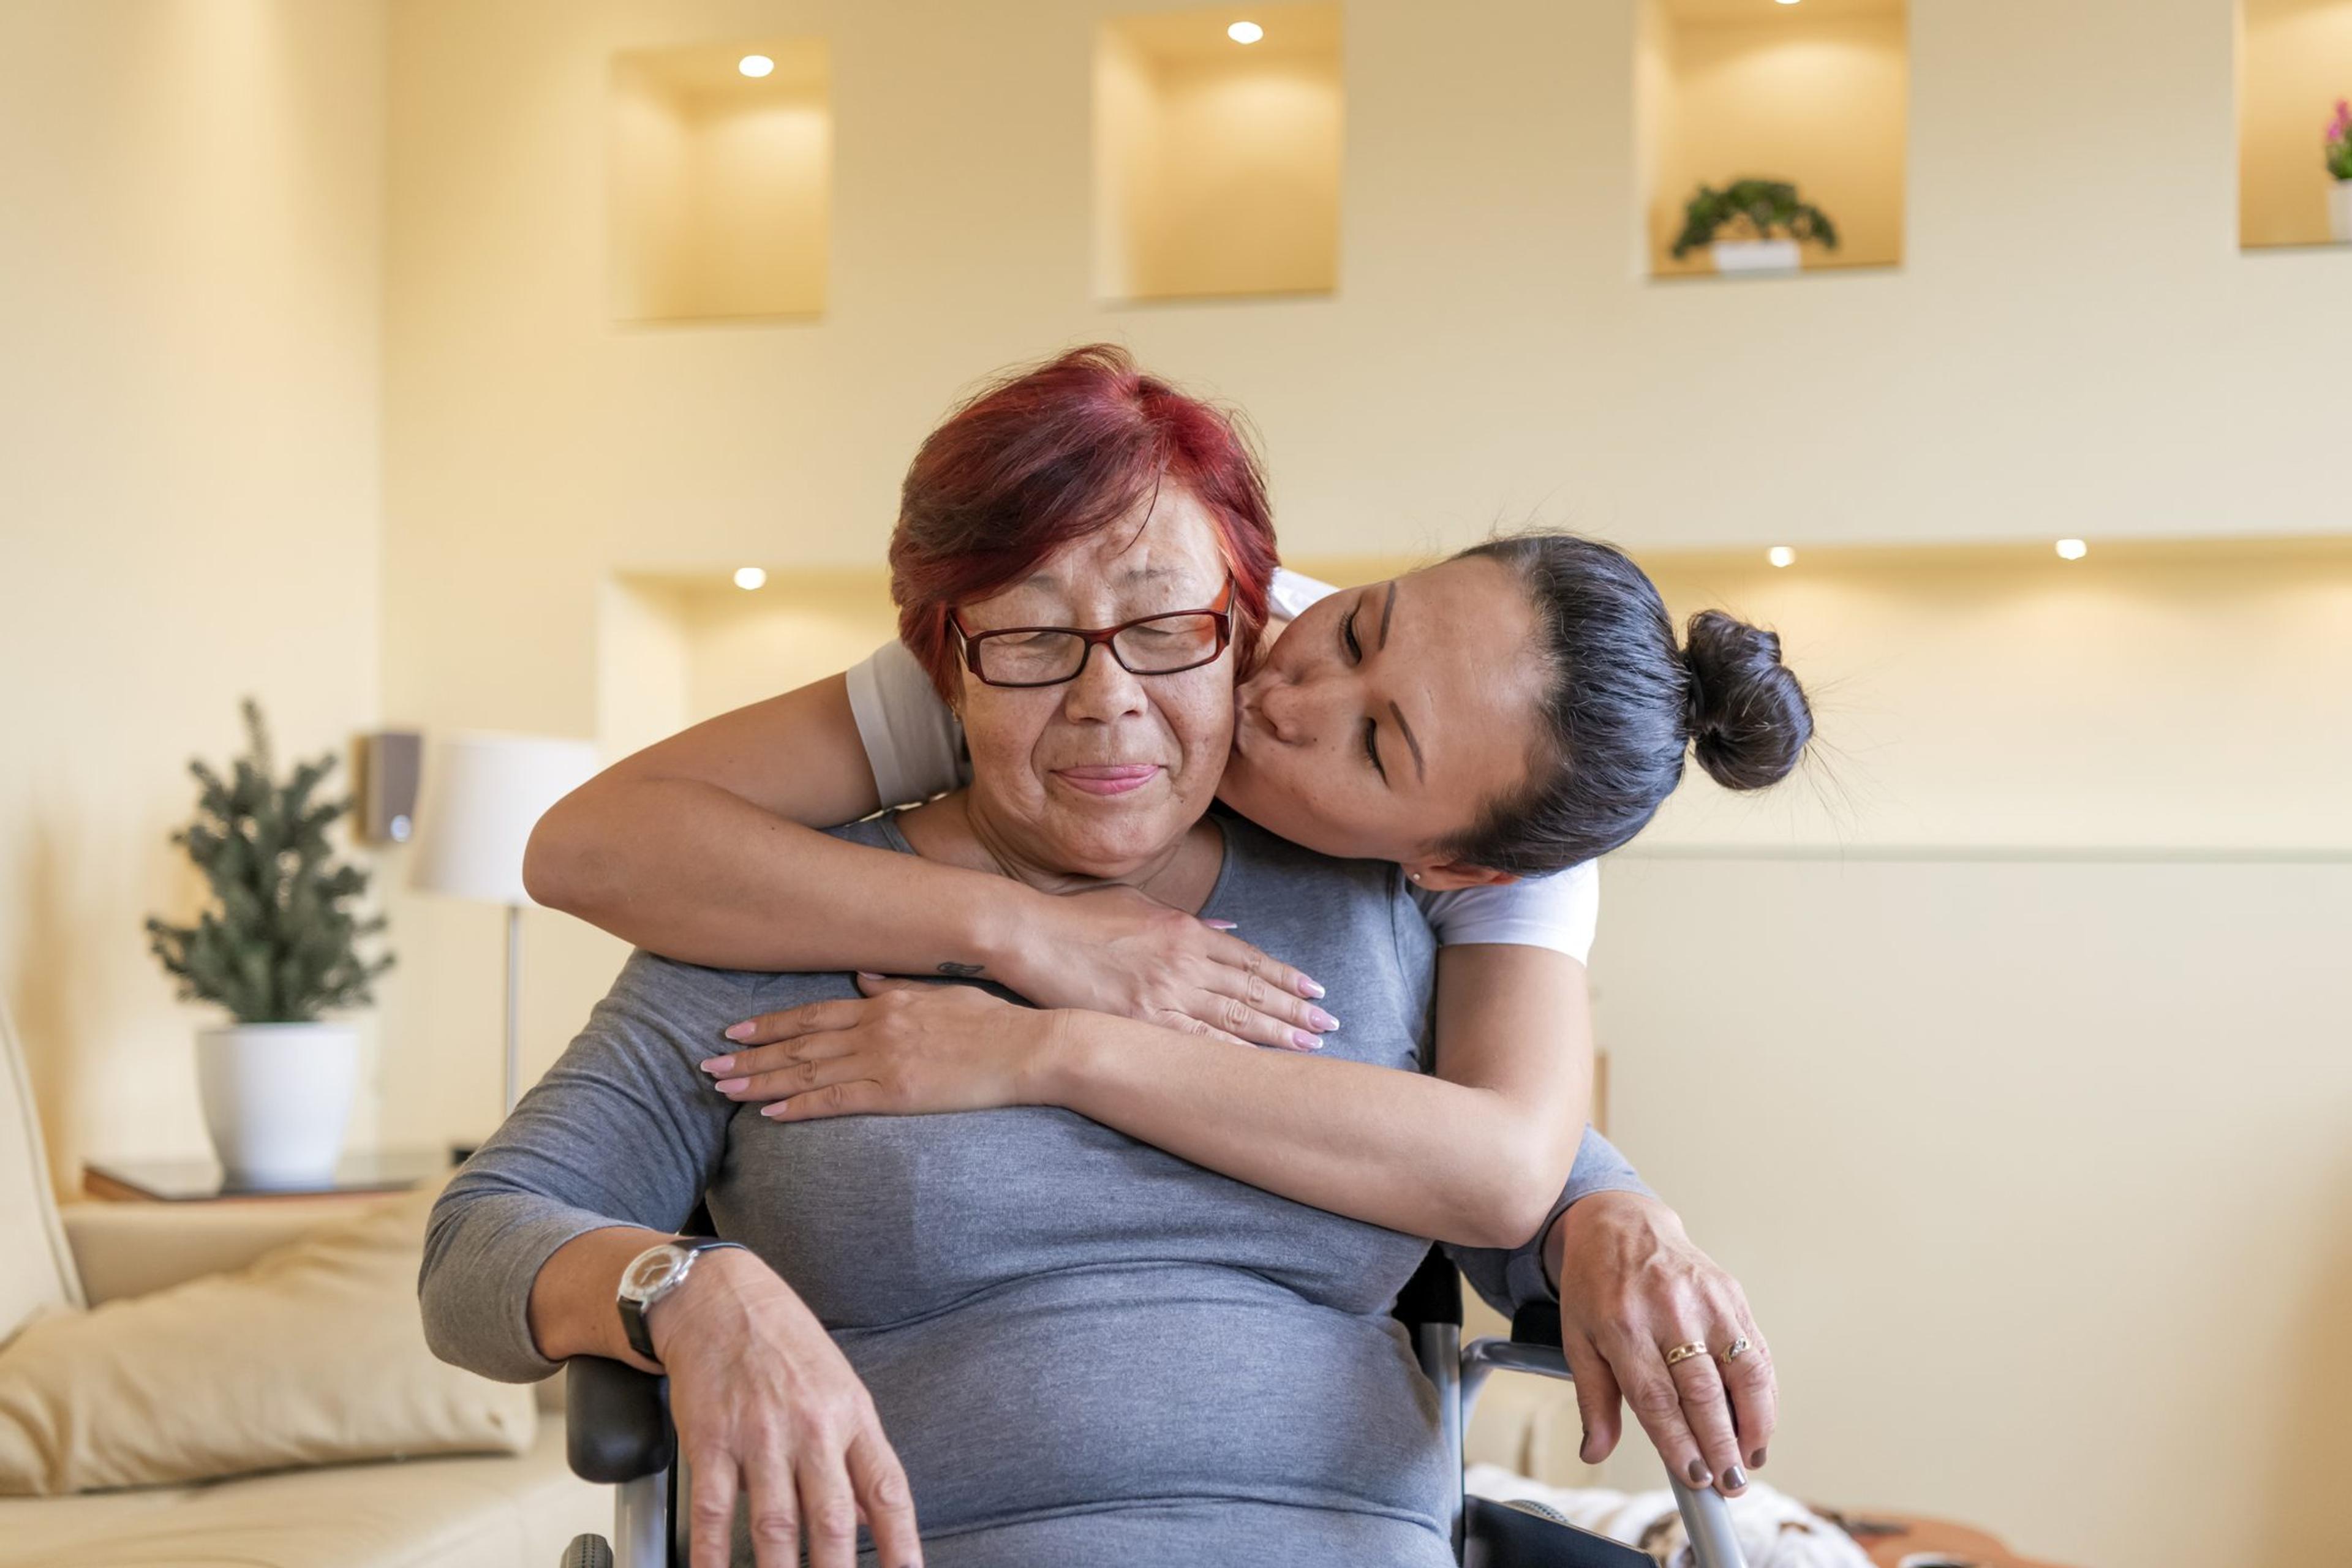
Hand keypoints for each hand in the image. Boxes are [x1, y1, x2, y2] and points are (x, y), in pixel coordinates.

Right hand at [650, 1248, 920, 1567]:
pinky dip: (713, 1554)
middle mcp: (812, 1428)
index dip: (901, 1542)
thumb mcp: (840, 1388)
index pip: (887, 1490)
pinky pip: (714, 1510)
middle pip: (832, 1517)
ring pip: (776, 1524)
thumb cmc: (785, 1343)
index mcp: (853, 1416)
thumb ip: (856, 1456)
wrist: (720, 1298)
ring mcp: (760, 1436)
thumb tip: (871, 1519)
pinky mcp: (712, 1440)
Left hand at [705, 976, 1060, 1119]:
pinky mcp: (897, 1093)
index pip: (813, 1014)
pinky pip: (836, 1100)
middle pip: (798, 1043)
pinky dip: (799, 1106)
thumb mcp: (941, 992)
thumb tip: (861, 975)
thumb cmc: (993, 1022)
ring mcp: (884, 1060)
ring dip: (761, 1081)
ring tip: (723, 1088)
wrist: (1029, 1048)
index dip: (770, 1024)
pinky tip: (770, 1113)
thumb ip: (896, 985)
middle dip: (749, 1054)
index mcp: (885, 1002)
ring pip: (807, 1071)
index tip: (734, 1029)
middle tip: (707, 1064)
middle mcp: (876, 1027)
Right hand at [997, 883, 1335, 1051]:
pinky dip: (1231, 1054)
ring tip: (1310, 1044)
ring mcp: (1164, 993)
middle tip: (1329, 1024)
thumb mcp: (1142, 905)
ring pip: (1234, 1017)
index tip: (1315, 989)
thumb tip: (1229, 931)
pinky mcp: (1141, 1020)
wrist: (1033, 935)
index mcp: (1186, 929)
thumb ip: (1189, 920)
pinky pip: (1197, 1042)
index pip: (1250, 959)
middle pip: (1253, 990)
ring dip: (1276, 1033)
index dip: (1287, 976)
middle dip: (1295, 1009)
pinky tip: (1257, 1065)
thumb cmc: (1081, 917)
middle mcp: (1184, 961)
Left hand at [1543, 1191, 1775, 1497]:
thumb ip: (1592, 1400)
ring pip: (1743, 1370)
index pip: (1656, 1398)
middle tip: (1729, 1483)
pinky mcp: (1731, 1292)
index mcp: (1621, 1325)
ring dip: (1755, 1423)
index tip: (1694, 1477)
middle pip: (1703, 1390)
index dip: (1679, 1443)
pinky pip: (1756, 1350)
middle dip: (1721, 1445)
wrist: (1620, 1223)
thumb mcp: (1578, 1340)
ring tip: (1751, 1460)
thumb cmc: (1595, 1285)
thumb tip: (1594, 1452)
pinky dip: (1765, 1392)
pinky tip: (1761, 1421)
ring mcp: (1705, 1299)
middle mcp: (1668, 1310)